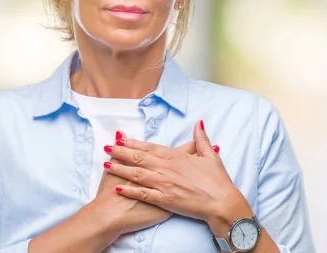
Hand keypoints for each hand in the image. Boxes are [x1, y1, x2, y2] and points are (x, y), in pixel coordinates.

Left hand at [103, 120, 247, 231]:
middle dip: (121, 153)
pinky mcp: (164, 200)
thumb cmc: (217, 180)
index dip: (135, 144)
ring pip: (137, 174)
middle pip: (139, 158)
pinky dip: (129, 190)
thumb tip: (198, 123)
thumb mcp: (210, 155)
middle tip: (106, 148)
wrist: (221, 202)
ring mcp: (164, 184)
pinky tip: (117, 187)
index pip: (151, 148)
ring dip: (120, 169)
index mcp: (177, 157)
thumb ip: (201, 139)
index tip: (122, 139)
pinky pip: (143, 194)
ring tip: (105, 164)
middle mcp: (167, 168)